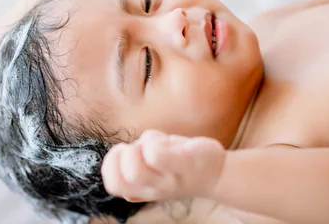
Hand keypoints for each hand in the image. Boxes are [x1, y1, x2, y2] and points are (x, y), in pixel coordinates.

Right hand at [101, 130, 225, 202]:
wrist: (217, 173)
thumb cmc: (180, 163)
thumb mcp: (154, 167)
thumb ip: (136, 159)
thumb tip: (126, 149)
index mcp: (143, 189)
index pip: (113, 185)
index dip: (111, 163)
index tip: (125, 151)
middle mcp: (155, 188)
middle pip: (123, 178)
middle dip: (123, 155)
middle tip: (141, 147)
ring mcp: (170, 178)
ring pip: (137, 168)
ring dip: (141, 146)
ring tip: (157, 143)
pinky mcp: (185, 164)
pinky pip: (158, 154)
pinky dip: (158, 140)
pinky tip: (170, 141)